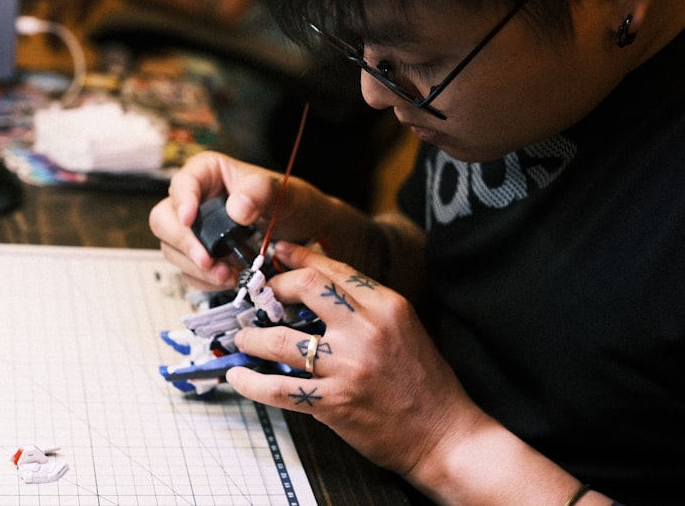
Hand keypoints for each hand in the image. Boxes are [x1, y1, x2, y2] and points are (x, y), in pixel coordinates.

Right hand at [149, 151, 329, 291]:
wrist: (303, 231)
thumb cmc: (291, 202)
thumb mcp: (283, 193)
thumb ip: (261, 192)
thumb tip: (236, 208)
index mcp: (209, 173)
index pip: (183, 182)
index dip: (182, 201)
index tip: (190, 219)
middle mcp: (196, 200)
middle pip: (164, 219)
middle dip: (184, 243)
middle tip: (208, 261)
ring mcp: (196, 230)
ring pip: (173, 249)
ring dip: (197, 267)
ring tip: (229, 274)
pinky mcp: (201, 254)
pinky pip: (189, 270)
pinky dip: (205, 280)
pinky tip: (229, 279)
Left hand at [224, 241, 483, 473]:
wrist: (444, 433)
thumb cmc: (426, 383)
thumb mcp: (405, 328)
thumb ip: (368, 308)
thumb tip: (323, 290)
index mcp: (388, 306)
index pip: (335, 269)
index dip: (299, 257)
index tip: (278, 252)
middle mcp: (367, 329)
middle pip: (306, 287)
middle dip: (274, 288)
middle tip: (259, 297)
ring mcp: (348, 366)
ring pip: (280, 339)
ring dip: (252, 337)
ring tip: (242, 338)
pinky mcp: (334, 401)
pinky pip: (279, 388)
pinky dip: (251, 382)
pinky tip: (240, 376)